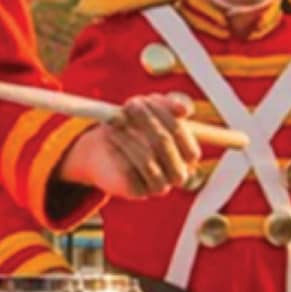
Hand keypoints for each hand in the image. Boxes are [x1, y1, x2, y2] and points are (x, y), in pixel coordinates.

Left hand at [58, 93, 201, 197]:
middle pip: (164, 144)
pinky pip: (129, 172)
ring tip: (114, 121)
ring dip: (128, 135)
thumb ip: (168, 106)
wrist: (103, 152)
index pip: (180, 133)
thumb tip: (184, 108)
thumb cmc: (133, 128)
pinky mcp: (138, 192)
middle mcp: (178, 173)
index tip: (143, 100)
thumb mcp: (149, 111)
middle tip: (128, 106)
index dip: (162, 114)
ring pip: (147, 160)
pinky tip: (111, 137)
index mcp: (187, 154)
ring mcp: (159, 185)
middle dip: (144, 121)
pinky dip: (119, 150)